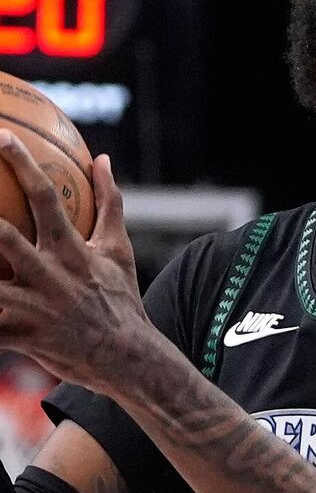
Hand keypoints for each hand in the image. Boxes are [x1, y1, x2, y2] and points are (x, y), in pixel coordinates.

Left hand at [0, 136, 149, 391]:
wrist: (126, 355)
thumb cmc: (119, 297)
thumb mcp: (117, 248)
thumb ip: (109, 201)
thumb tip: (101, 159)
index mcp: (71, 249)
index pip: (44, 197)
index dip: (22, 165)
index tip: (2, 136)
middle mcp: (48, 273)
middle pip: (2, 235)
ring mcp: (31, 305)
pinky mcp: (18, 335)